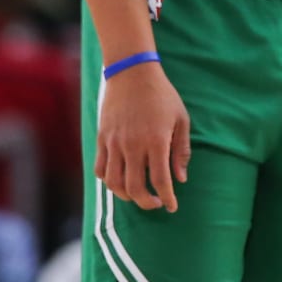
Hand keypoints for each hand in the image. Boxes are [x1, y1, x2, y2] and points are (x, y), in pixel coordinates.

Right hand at [94, 63, 189, 212]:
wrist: (132, 74)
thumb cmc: (163, 96)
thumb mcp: (181, 120)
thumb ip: (181, 151)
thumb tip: (181, 179)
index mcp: (156, 141)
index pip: (161, 180)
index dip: (167, 198)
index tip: (172, 207)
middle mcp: (133, 145)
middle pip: (135, 188)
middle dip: (147, 202)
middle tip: (156, 203)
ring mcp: (114, 143)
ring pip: (114, 183)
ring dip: (126, 196)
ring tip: (138, 195)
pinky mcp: (101, 139)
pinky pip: (100, 169)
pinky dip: (109, 182)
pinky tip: (121, 181)